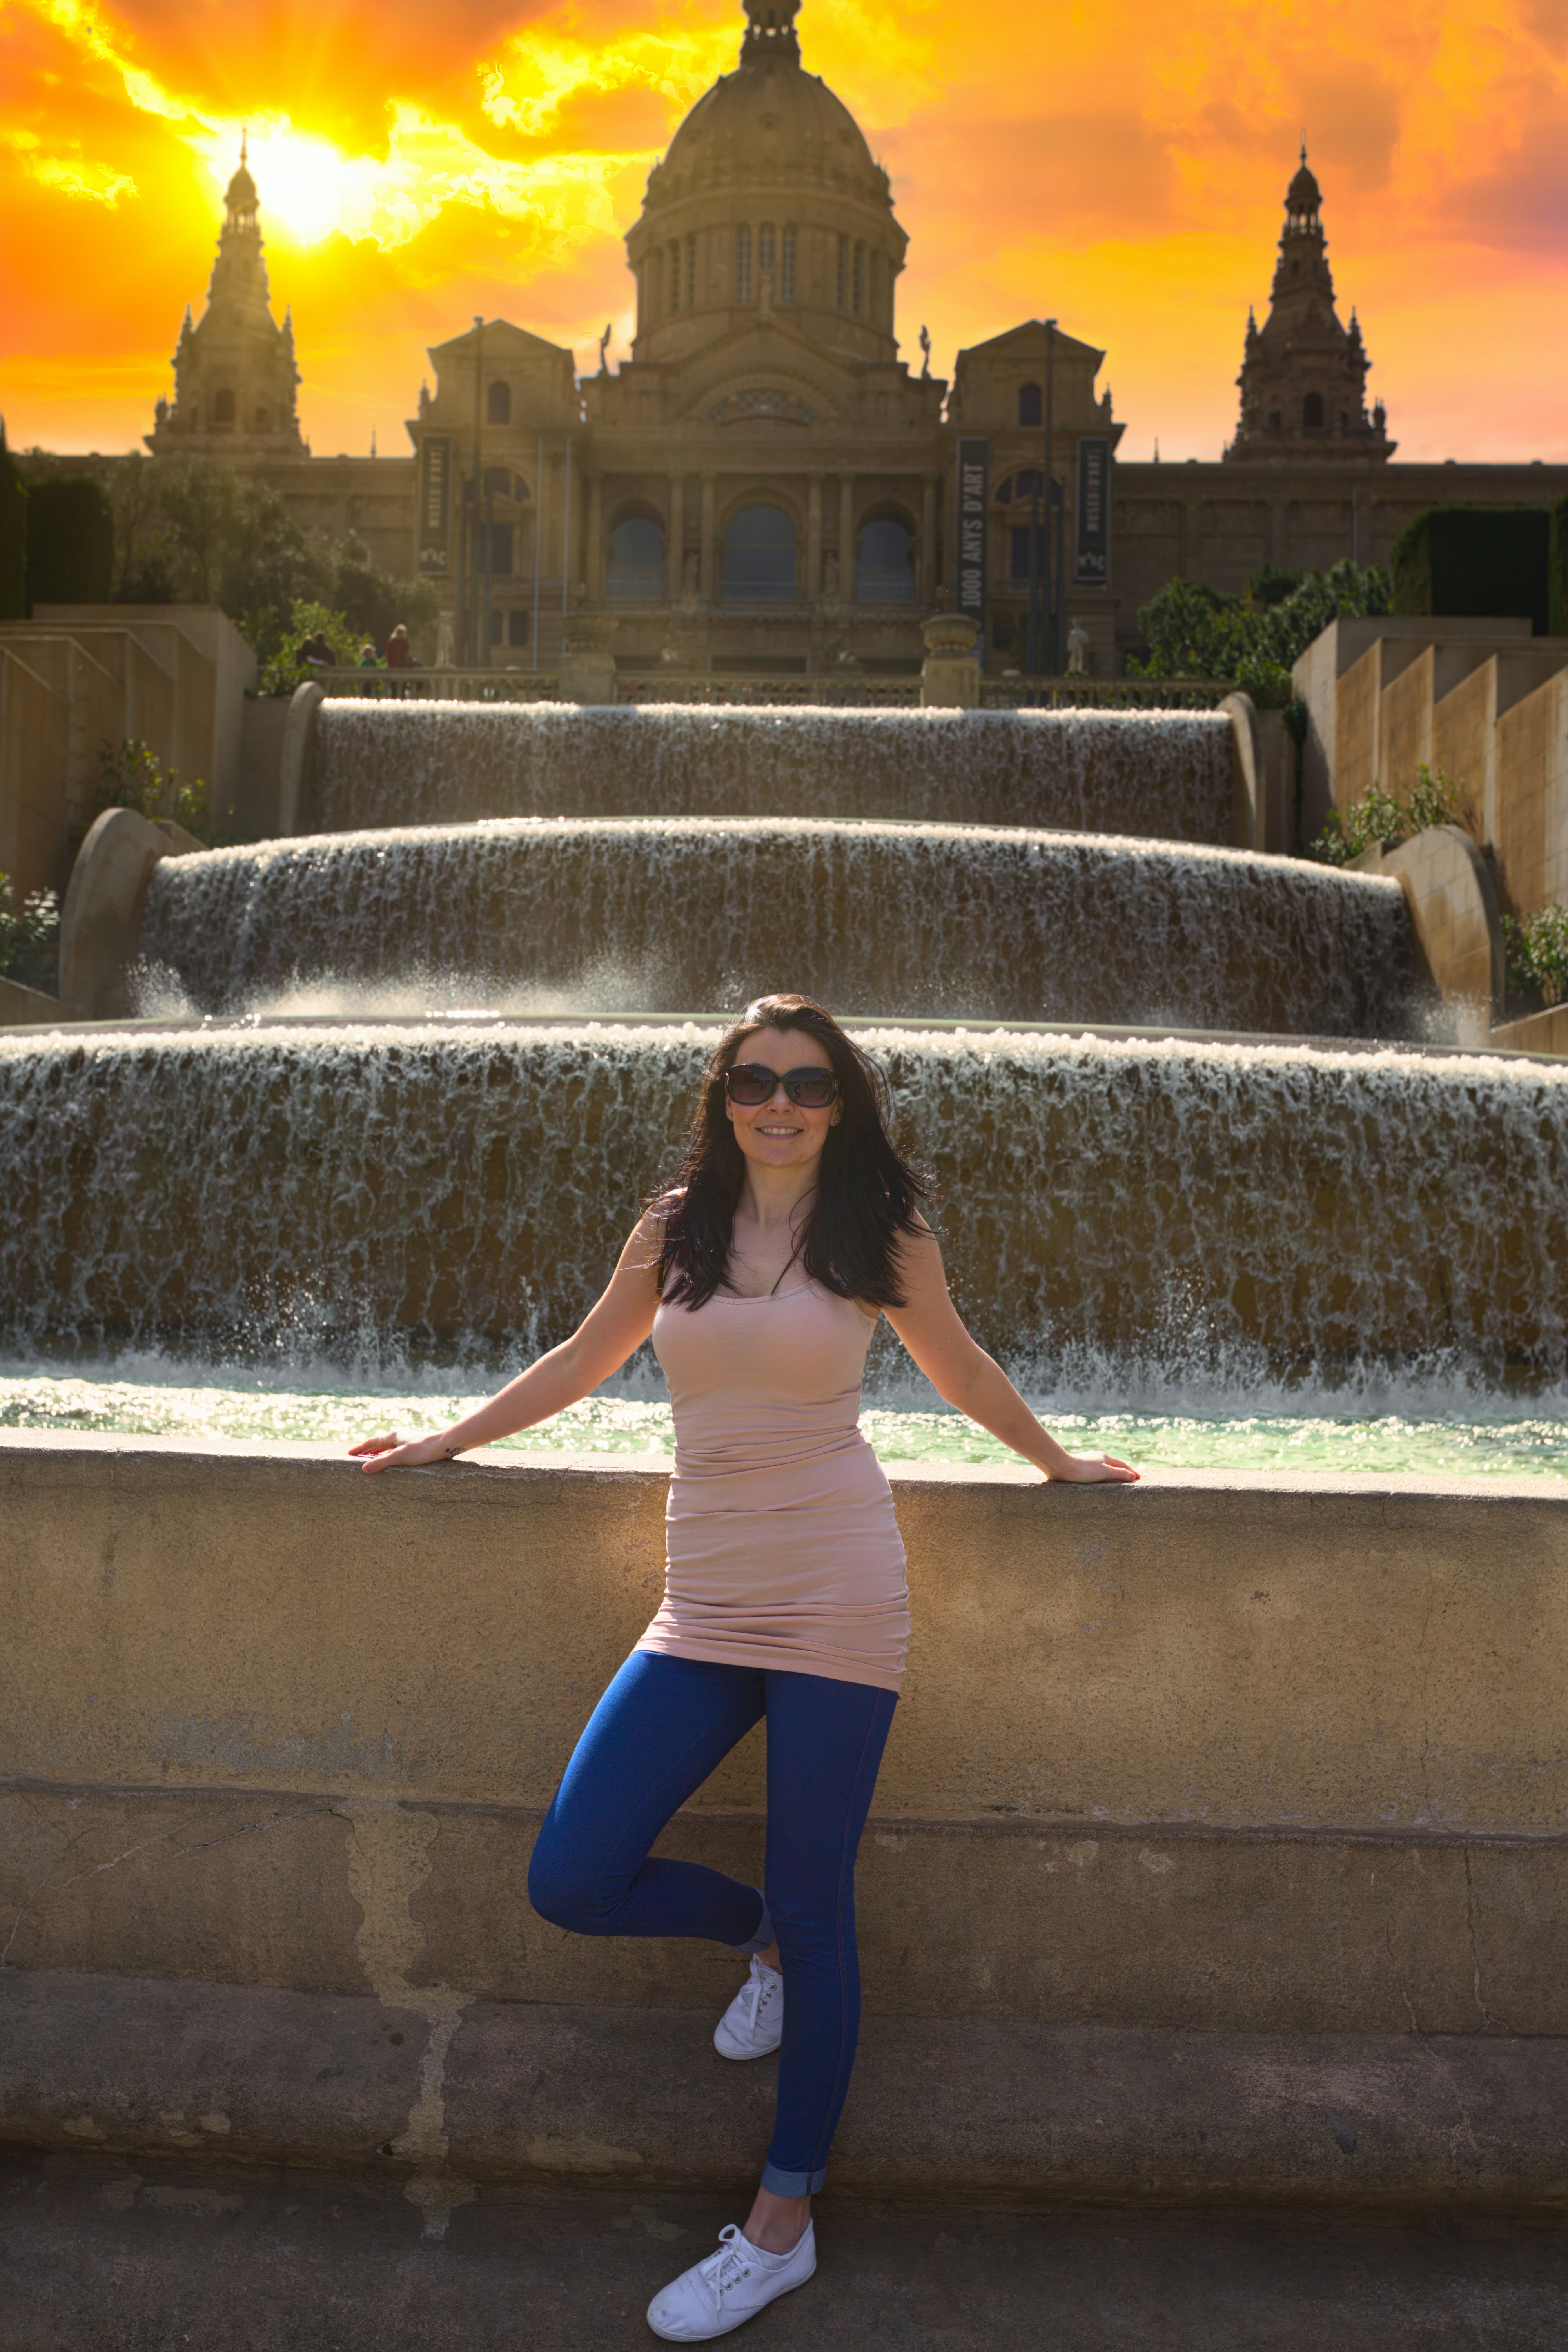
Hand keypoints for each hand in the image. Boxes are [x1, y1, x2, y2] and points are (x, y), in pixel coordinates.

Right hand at [348, 1430, 462, 1474]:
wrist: (443, 1445)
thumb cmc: (422, 1450)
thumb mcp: (399, 1457)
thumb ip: (381, 1463)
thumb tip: (364, 1469)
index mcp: (392, 1436)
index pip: (371, 1442)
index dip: (360, 1448)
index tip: (349, 1453)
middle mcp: (398, 1436)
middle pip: (378, 1443)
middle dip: (367, 1450)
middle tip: (356, 1456)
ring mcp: (405, 1440)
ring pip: (387, 1446)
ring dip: (377, 1452)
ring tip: (370, 1458)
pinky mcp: (413, 1446)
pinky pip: (395, 1450)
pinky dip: (388, 1454)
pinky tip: (391, 1460)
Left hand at [1045, 1453, 1139, 1484]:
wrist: (1061, 1467)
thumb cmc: (1084, 1470)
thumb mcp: (1105, 1472)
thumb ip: (1119, 1474)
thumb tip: (1133, 1476)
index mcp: (1105, 1457)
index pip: (1123, 1465)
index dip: (1131, 1472)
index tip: (1139, 1478)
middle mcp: (1097, 1457)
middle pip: (1114, 1464)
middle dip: (1122, 1470)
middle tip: (1130, 1478)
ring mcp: (1088, 1460)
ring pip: (1104, 1466)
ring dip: (1111, 1472)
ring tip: (1116, 1479)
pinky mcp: (1080, 1466)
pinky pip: (1095, 1470)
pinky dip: (1101, 1474)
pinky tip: (1097, 1478)